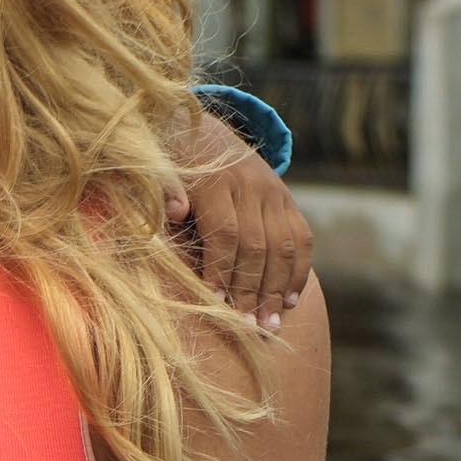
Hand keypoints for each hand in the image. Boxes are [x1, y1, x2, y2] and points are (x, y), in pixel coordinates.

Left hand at [166, 136, 317, 328]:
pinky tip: (291, 301)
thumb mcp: (158, 172)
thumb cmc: (171, 167)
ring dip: (277, 290)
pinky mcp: (287, 199)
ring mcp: (274, 191)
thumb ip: (164, 192)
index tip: (215, 306)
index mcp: (215, 181)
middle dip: (251, 291)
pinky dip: (299, 271)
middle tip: (247, 329)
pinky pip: (302, 238)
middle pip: (257, 246)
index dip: (222, 272)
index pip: (226, 233)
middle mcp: (251, 185)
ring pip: (283, 246)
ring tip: (270, 325)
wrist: (205, 132)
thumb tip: (174, 212)